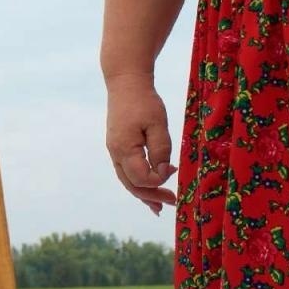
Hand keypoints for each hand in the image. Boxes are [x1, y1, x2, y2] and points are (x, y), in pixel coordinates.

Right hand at [105, 72, 177, 213]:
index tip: (174, 169)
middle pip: (132, 184)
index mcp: (124, 149)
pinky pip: (126, 171)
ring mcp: (114, 150)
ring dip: (144, 193)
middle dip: (152, 196)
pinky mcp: (117, 146)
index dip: (160, 180)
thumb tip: (164, 171)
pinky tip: (149, 189)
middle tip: (173, 202)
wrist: (125, 82)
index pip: (142, 178)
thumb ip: (161, 149)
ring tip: (160, 206)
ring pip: (127, 180)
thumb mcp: (157, 124)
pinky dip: (138, 183)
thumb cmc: (144, 101)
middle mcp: (115, 153)